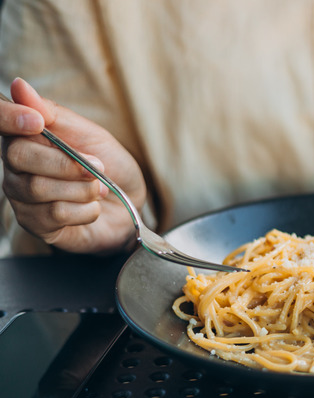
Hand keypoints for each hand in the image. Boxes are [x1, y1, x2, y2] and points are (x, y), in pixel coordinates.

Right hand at [1, 78, 145, 253]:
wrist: (129, 203)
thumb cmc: (108, 164)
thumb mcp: (90, 134)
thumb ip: (55, 114)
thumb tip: (19, 86)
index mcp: (25, 137)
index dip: (8, 117)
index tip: (36, 122)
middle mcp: (14, 167)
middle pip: (19, 156)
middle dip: (68, 162)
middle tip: (97, 167)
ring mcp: (22, 198)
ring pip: (39, 188)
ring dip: (82, 188)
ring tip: (99, 188)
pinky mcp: (36, 224)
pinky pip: (55, 214)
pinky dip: (85, 210)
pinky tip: (91, 207)